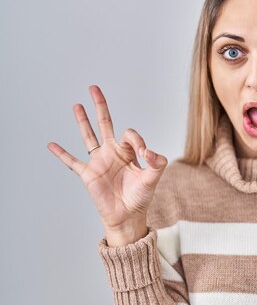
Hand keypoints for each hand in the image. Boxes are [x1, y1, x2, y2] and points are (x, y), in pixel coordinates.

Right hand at [47, 85, 167, 245]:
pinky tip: (51, 144)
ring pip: (88, 136)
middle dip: (101, 106)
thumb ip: (156, 162)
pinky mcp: (88, 174)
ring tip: (77, 105)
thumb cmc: (141, 197)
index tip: (144, 154)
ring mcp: (99, 162)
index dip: (138, 140)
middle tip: (94, 88)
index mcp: (129, 151)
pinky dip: (61, 154)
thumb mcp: (153, 178)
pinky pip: (72, 162)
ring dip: (82, 121)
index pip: (130, 134)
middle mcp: (113, 152)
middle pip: (105, 123)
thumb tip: (149, 151)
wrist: (128, 216)